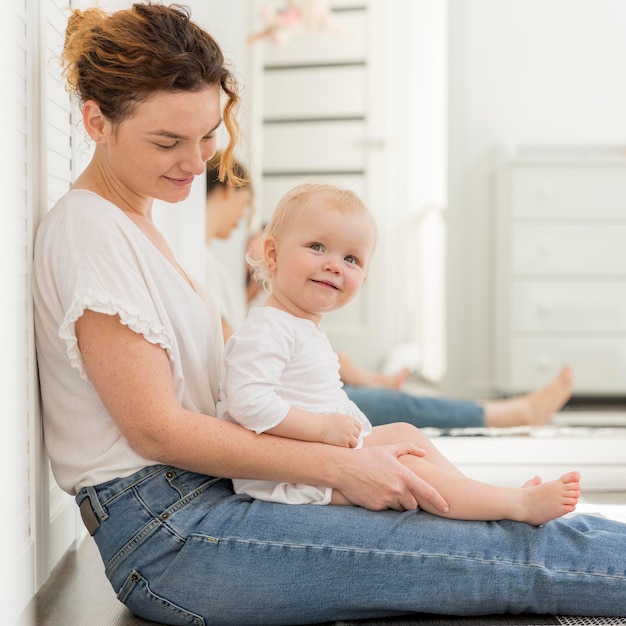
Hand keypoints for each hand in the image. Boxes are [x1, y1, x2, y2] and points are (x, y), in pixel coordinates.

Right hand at [321, 412, 361, 446]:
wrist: (319, 426)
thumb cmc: (326, 422)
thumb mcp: (338, 417)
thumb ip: (346, 421)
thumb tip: (351, 426)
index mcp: (349, 420)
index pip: (358, 426)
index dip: (356, 430)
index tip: (351, 433)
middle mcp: (350, 427)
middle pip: (357, 434)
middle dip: (353, 437)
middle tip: (346, 439)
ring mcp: (348, 435)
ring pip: (355, 442)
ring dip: (351, 443)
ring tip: (343, 443)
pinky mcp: (344, 442)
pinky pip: (349, 447)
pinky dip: (346, 447)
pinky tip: (340, 445)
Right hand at [332, 443, 448, 512]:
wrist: (343, 467)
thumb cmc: (367, 456)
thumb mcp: (388, 449)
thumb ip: (408, 448)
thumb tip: (423, 452)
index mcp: (403, 475)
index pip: (427, 492)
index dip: (439, 501)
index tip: (447, 508)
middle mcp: (397, 489)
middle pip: (413, 504)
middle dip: (410, 500)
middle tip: (400, 491)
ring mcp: (386, 499)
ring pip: (399, 508)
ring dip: (397, 503)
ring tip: (385, 490)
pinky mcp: (376, 507)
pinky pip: (386, 510)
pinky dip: (385, 504)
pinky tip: (376, 493)